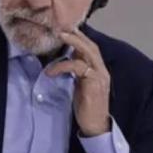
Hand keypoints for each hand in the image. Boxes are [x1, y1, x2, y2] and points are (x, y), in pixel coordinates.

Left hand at [44, 6, 111, 136]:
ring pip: (88, 52)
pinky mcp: (94, 83)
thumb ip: (76, 72)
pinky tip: (51, 72)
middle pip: (91, 46)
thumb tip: (65, 60)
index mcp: (98, 69)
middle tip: (60, 26)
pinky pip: (78, 67)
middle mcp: (102, 70)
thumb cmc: (86, 106)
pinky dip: (63, 66)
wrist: (95, 125)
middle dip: (76, 34)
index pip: (90, 48)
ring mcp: (100, 76)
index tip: (64, 28)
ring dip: (73, 42)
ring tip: (58, 37)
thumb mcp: (80, 85)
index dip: (78, 37)